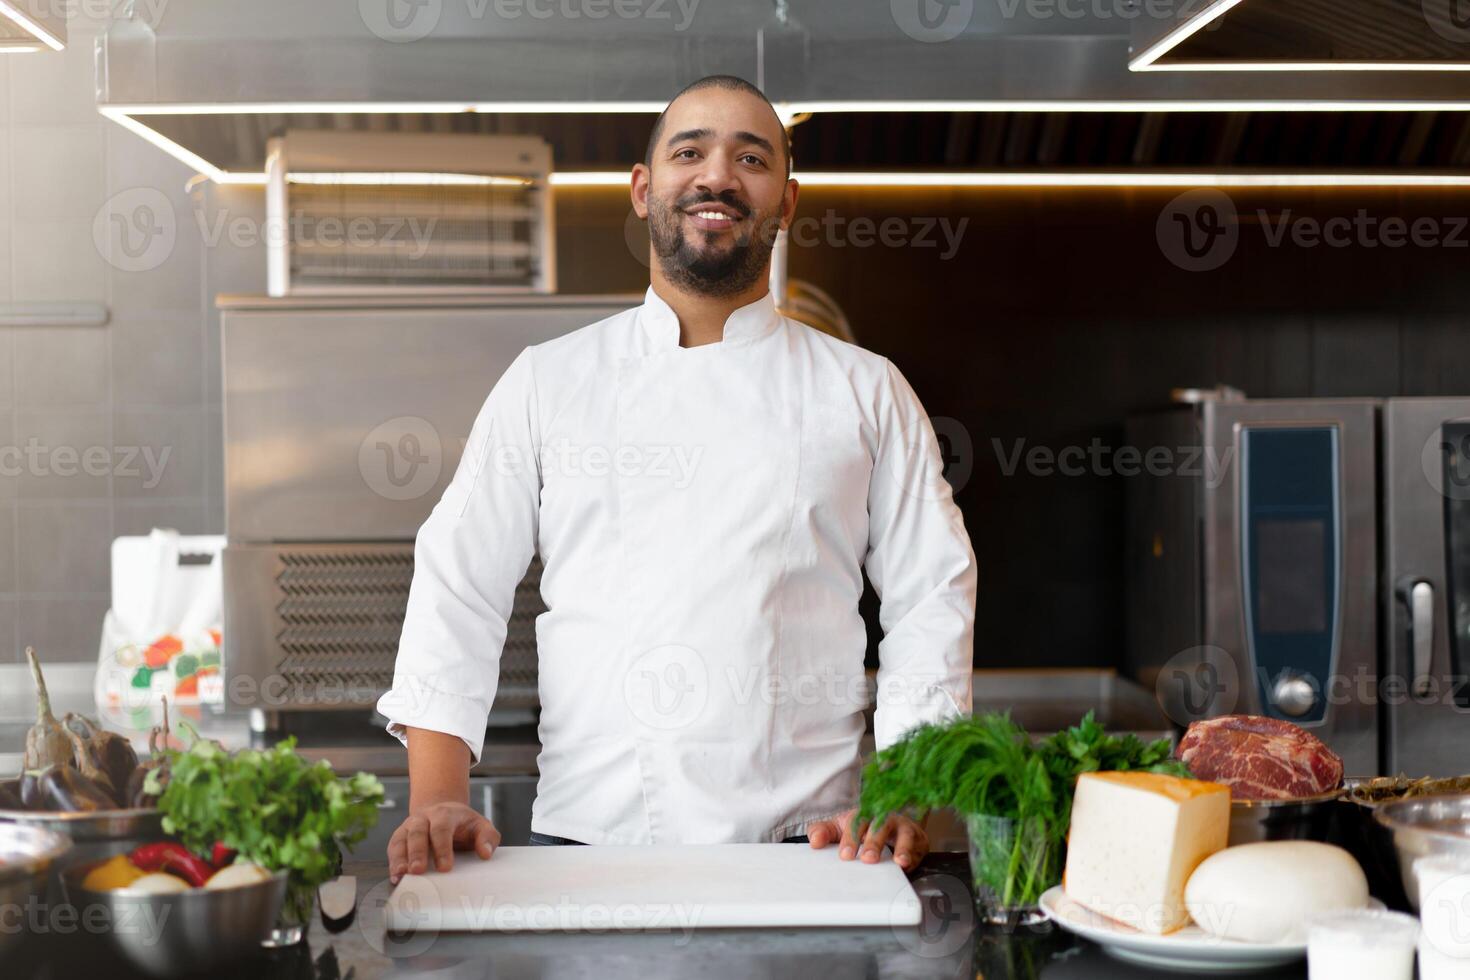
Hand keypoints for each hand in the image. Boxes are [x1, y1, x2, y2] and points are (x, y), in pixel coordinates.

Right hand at [388, 801, 499, 883]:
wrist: (443, 812)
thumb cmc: (463, 825)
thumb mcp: (481, 825)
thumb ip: (488, 837)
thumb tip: (486, 853)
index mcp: (445, 814)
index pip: (442, 829)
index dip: (442, 848)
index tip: (445, 868)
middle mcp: (423, 819)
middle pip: (418, 833)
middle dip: (417, 853)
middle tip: (418, 871)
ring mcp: (409, 827)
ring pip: (401, 840)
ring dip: (400, 858)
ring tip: (400, 875)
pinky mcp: (399, 838)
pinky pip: (393, 848)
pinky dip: (393, 862)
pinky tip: (395, 876)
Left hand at [806, 807, 926, 870]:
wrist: (890, 824)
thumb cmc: (860, 828)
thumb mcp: (839, 828)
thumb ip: (823, 832)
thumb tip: (814, 841)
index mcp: (864, 814)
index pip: (857, 822)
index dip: (851, 838)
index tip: (845, 855)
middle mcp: (886, 818)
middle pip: (881, 827)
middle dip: (875, 843)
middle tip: (867, 859)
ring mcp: (905, 828)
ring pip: (905, 835)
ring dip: (902, 848)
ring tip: (898, 862)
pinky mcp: (919, 840)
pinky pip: (919, 848)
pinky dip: (914, 856)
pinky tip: (908, 866)